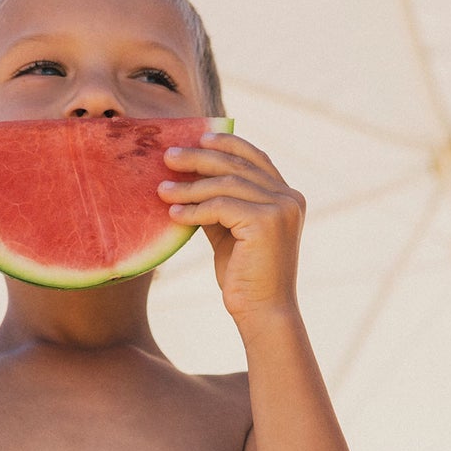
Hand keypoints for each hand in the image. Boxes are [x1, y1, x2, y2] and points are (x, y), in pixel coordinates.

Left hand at [160, 133, 304, 327]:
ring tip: (161, 190)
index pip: (256, 157)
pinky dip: (193, 209)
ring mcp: (281, 208)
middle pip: (237, 166)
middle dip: (200, 158)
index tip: (199, 138)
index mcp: (288, 196)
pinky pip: (220, 206)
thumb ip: (219, 204)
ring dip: (189, 186)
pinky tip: (173, 215)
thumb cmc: (245, 276)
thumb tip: (188, 179)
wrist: (263, 312)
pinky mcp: (266, 222)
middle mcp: (290, 198)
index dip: (227, 143)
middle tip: (168, 156)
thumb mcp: (230, 231)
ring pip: (226, 184)